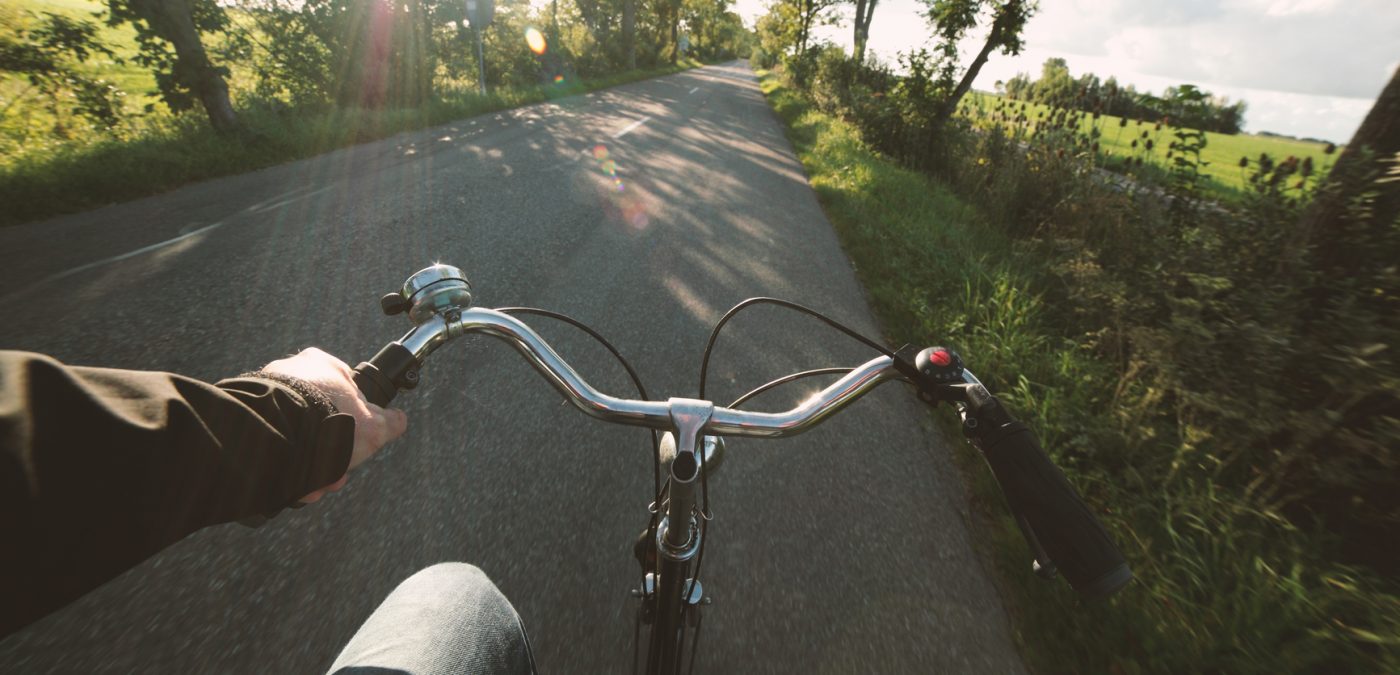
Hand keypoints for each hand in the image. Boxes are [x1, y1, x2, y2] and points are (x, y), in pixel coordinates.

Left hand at [259, 348, 408, 502]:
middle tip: (334, 474)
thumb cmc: (329, 421)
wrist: (280, 432)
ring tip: (313, 484)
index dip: (355, 426)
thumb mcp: (374, 426)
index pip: (347, 394)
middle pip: (319, 420)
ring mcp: (267, 392)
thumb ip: (390, 422)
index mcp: (324, 365)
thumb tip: (399, 420)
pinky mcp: (249, 414)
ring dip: (309, 463)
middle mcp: (292, 372)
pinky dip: (284, 463)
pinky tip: (293, 482)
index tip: (356, 447)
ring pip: (296, 435)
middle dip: (330, 452)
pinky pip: (273, 442)